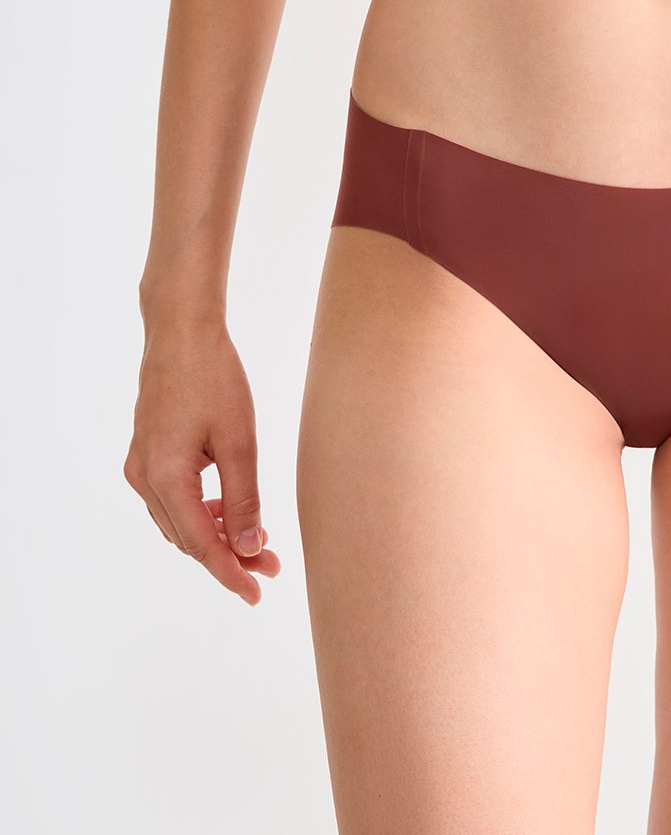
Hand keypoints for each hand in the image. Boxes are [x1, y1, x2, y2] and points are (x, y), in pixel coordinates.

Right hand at [125, 317, 280, 604]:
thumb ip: (245, 497)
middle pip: (189, 538)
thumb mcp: (239, 441)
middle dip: (230, 556)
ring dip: (217, 535)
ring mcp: (140, 467)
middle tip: (272, 567)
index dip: (231, 573)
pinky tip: (232, 509)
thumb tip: (251, 546)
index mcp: (166, 479)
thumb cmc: (214, 379)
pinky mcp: (146, 454)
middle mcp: (144, 479)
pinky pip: (173, 500)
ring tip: (259, 541)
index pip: (202, 545)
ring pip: (180, 522)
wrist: (182, 333)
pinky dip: (202, 512)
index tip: (257, 594)